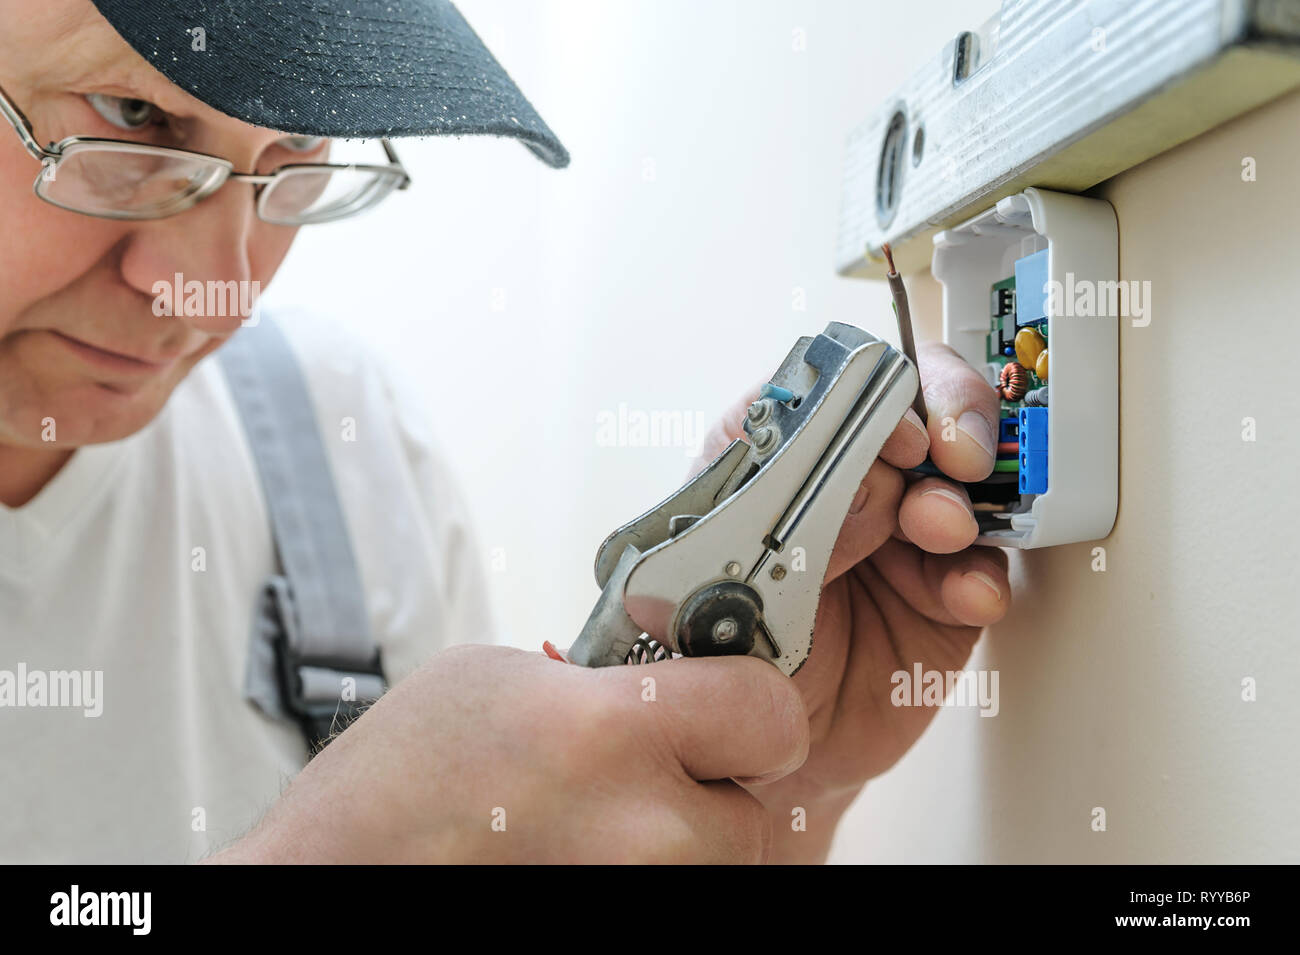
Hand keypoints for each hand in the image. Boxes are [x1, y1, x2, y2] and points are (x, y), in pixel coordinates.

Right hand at [207, 644, 808, 863]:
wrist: (335, 880)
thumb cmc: (396, 787)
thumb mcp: (500, 678)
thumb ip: (608, 681)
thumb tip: (673, 685)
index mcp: (609, 735)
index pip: (770, 710)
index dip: (746, 698)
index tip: (722, 697)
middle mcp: (642, 833)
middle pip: (756, 805)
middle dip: (716, 782)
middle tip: (651, 769)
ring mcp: (636, 899)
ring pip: (723, 863)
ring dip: (687, 837)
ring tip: (605, 817)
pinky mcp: (625, 928)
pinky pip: (679, 889)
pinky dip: (650, 869)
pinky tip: (585, 852)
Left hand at [696, 342, 1008, 861]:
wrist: (761, 758)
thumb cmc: (723, 662)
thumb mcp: (728, 583)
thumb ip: (794, 527)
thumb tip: (872, 483)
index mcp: (777, 461)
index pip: (828, 388)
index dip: (869, 390)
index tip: (892, 429)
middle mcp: (844, 488)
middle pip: (910, 410)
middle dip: (941, 420)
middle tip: (947, 456)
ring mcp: (899, 539)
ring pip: (957, 480)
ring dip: (960, 496)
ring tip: (942, 529)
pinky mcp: (942, 597)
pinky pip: (981, 569)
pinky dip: (980, 575)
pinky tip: (963, 593)